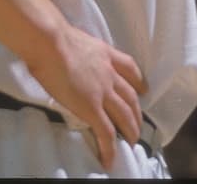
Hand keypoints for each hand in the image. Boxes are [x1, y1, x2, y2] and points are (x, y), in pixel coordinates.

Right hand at [25, 23, 145, 167]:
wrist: (52, 43)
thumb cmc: (55, 38)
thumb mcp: (78, 41)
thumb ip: (81, 52)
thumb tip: (70, 56)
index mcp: (106, 55)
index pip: (129, 68)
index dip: (138, 80)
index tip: (144, 89)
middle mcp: (110, 74)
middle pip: (130, 96)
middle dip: (137, 112)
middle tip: (139, 124)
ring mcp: (103, 92)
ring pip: (124, 114)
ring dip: (130, 129)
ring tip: (132, 141)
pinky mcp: (91, 108)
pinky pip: (105, 131)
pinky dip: (110, 146)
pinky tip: (111, 158)